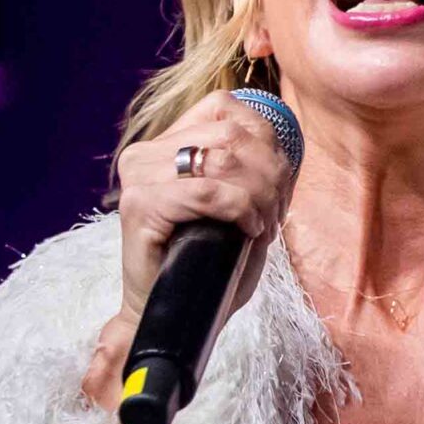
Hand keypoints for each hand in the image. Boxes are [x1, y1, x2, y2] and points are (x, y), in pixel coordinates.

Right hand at [81, 92, 294, 414]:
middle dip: (270, 173)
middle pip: (232, 133)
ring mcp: (138, 176)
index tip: (279, 187)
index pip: (229, 110)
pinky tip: (249, 229)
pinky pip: (207, 192)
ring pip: (224, 160)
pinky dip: (240, 209)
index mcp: (166, 140)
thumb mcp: (235, 204)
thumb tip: (284, 146)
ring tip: (264, 223)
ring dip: (260, 193)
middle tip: (276, 211)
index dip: (268, 143)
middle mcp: (146, 151)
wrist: (168, 313)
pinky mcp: (139, 205)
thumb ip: (250, 168)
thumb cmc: (205, 262)